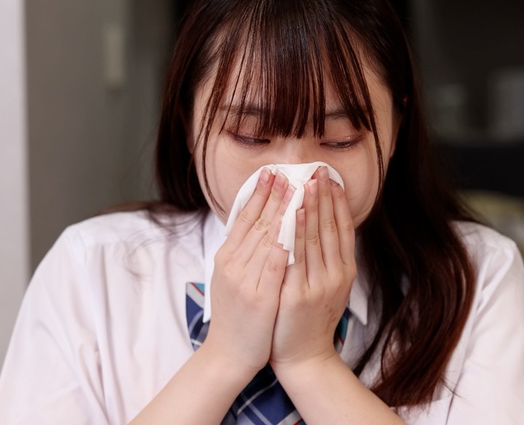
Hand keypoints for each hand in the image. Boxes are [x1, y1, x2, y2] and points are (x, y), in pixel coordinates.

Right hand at [202, 169, 292, 377]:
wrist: (229, 355)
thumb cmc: (237, 315)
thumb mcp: (233, 277)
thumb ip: (244, 251)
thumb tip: (257, 223)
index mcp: (227, 257)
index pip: (244, 218)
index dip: (259, 194)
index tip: (271, 172)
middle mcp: (233, 265)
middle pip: (256, 223)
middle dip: (273, 195)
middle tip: (287, 170)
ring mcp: (245, 281)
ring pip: (266, 239)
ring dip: (282, 211)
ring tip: (296, 188)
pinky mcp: (259, 298)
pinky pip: (273, 266)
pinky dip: (283, 244)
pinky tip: (293, 228)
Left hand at [271, 166, 356, 370]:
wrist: (304, 358)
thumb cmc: (310, 319)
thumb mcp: (328, 286)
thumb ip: (328, 258)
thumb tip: (326, 224)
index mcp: (344, 272)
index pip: (343, 228)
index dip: (338, 201)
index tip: (331, 177)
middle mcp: (335, 276)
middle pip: (330, 228)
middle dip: (324, 197)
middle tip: (318, 170)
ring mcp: (317, 286)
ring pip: (314, 239)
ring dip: (310, 208)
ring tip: (305, 183)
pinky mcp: (297, 296)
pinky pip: (295, 258)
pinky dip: (294, 234)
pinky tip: (290, 216)